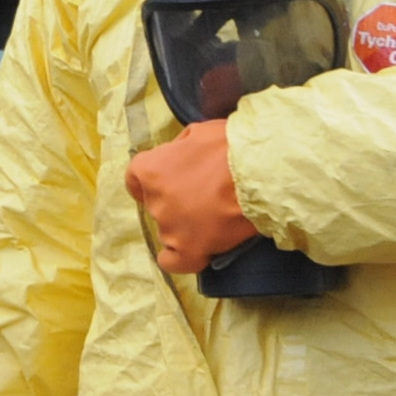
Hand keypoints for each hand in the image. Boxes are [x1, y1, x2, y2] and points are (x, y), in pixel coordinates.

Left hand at [125, 118, 257, 272]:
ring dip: (187, 226)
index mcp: (150, 170)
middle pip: (157, 205)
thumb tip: (179, 155)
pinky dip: (181, 258)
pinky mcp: (190, 250)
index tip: (169, 183)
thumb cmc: (232, 147)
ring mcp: (170, 228)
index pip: (135, 181)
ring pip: (170, 232)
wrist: (260, 174)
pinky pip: (174, 262)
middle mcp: (155, 201)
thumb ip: (180, 148)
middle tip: (205, 195)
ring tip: (216, 217)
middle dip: (177, 201)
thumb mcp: (199, 133)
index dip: (153, 183)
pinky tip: (196, 250)